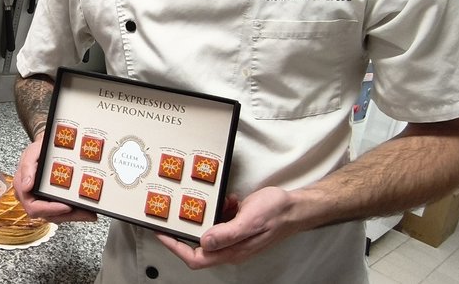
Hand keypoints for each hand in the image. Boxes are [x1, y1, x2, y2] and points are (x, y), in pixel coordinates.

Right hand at [13, 135, 96, 222]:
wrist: (44, 148)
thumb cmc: (37, 151)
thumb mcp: (31, 153)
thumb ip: (27, 167)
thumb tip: (27, 186)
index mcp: (23, 189)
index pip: (34, 207)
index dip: (50, 209)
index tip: (67, 206)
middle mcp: (31, 198)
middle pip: (48, 215)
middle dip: (68, 216)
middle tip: (86, 213)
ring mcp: (42, 201)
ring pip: (57, 216)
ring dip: (74, 216)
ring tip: (90, 213)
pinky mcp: (52, 201)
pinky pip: (62, 211)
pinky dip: (74, 212)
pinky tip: (87, 210)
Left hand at [155, 186, 296, 267]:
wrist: (295, 208)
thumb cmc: (276, 214)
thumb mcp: (250, 220)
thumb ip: (227, 233)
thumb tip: (203, 242)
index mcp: (231, 251)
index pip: (196, 257)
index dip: (176, 247)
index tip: (162, 232)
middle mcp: (230, 247)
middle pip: (198, 246)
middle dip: (189, 227)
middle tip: (181, 210)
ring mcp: (234, 238)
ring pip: (208, 230)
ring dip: (208, 215)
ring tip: (221, 202)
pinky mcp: (237, 227)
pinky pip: (220, 220)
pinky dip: (221, 208)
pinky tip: (231, 200)